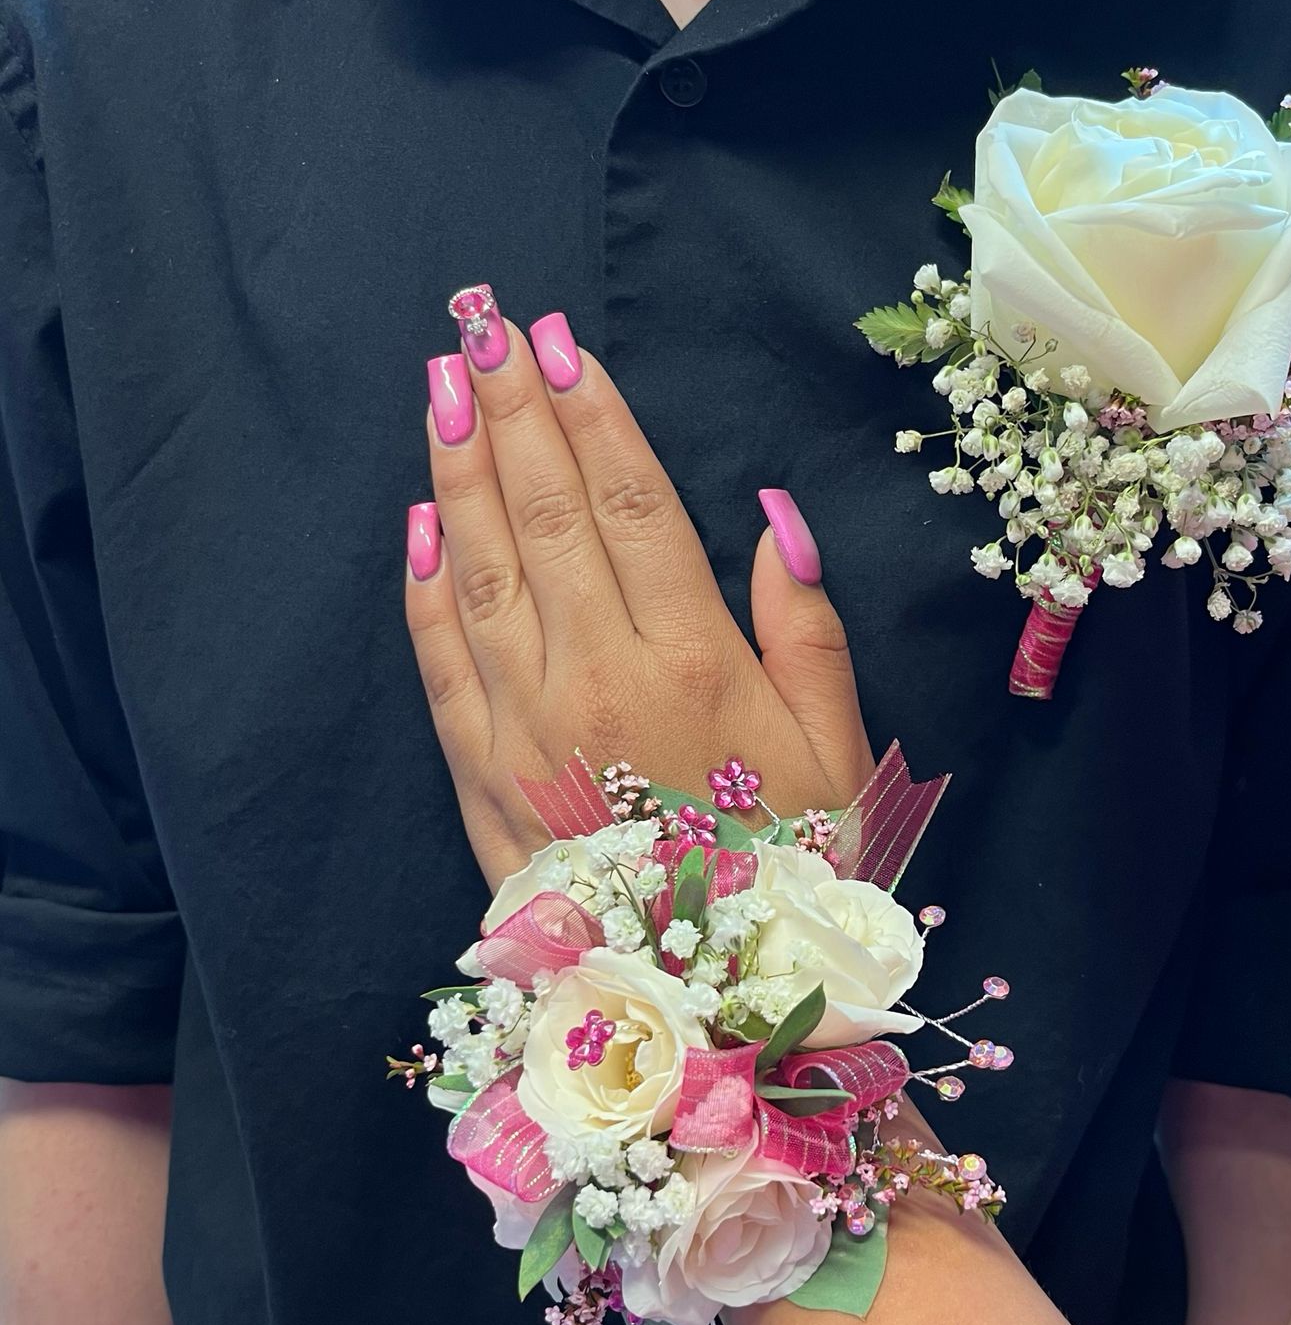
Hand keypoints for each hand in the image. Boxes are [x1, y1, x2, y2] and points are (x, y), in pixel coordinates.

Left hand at [405, 297, 872, 888]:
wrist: (701, 997)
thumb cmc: (785, 864)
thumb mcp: (836, 748)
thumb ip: (808, 629)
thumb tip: (774, 519)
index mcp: (694, 660)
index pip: (632, 505)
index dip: (593, 417)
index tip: (561, 345)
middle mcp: (598, 674)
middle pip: (546, 513)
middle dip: (515, 411)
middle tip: (485, 327)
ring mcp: (526, 722)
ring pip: (482, 568)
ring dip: (459, 469)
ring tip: (446, 388)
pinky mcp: (480, 771)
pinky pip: (442, 660)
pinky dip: (426, 586)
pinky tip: (420, 521)